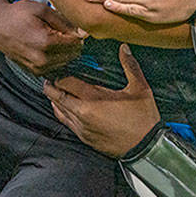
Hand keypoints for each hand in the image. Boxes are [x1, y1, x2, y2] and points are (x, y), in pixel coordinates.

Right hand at [0, 0, 85, 74]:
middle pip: (73, 54)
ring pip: (65, 62)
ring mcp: (37, 68)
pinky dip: (55, 57)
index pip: (76, 43)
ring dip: (64, 51)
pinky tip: (46, 46)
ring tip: (51, 38)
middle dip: (71, 43)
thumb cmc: (18, 14)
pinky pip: (55, 66)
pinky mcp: (34, 72)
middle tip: (60, 31)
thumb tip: (83, 32)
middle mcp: (42, 59)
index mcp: (46, 43)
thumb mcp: (43, 11)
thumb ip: (65, 22)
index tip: (70, 26)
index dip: (77, 34)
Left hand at [43, 45, 160, 156]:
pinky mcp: (84, 138)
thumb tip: (124, 47)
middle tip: (49, 77)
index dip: (60, 74)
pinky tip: (64, 106)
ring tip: (55, 89)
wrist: (146, 149)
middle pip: (56, 97)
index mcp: (93, 100)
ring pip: (58, 111)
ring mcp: (81, 128)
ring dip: (55, 99)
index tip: (59, 67)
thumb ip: (130, 66)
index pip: (66, 83)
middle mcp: (82, 114)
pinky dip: (61, 112)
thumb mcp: (140, 89)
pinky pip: (66, 122)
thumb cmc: (143, 118)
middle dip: (51, 86)